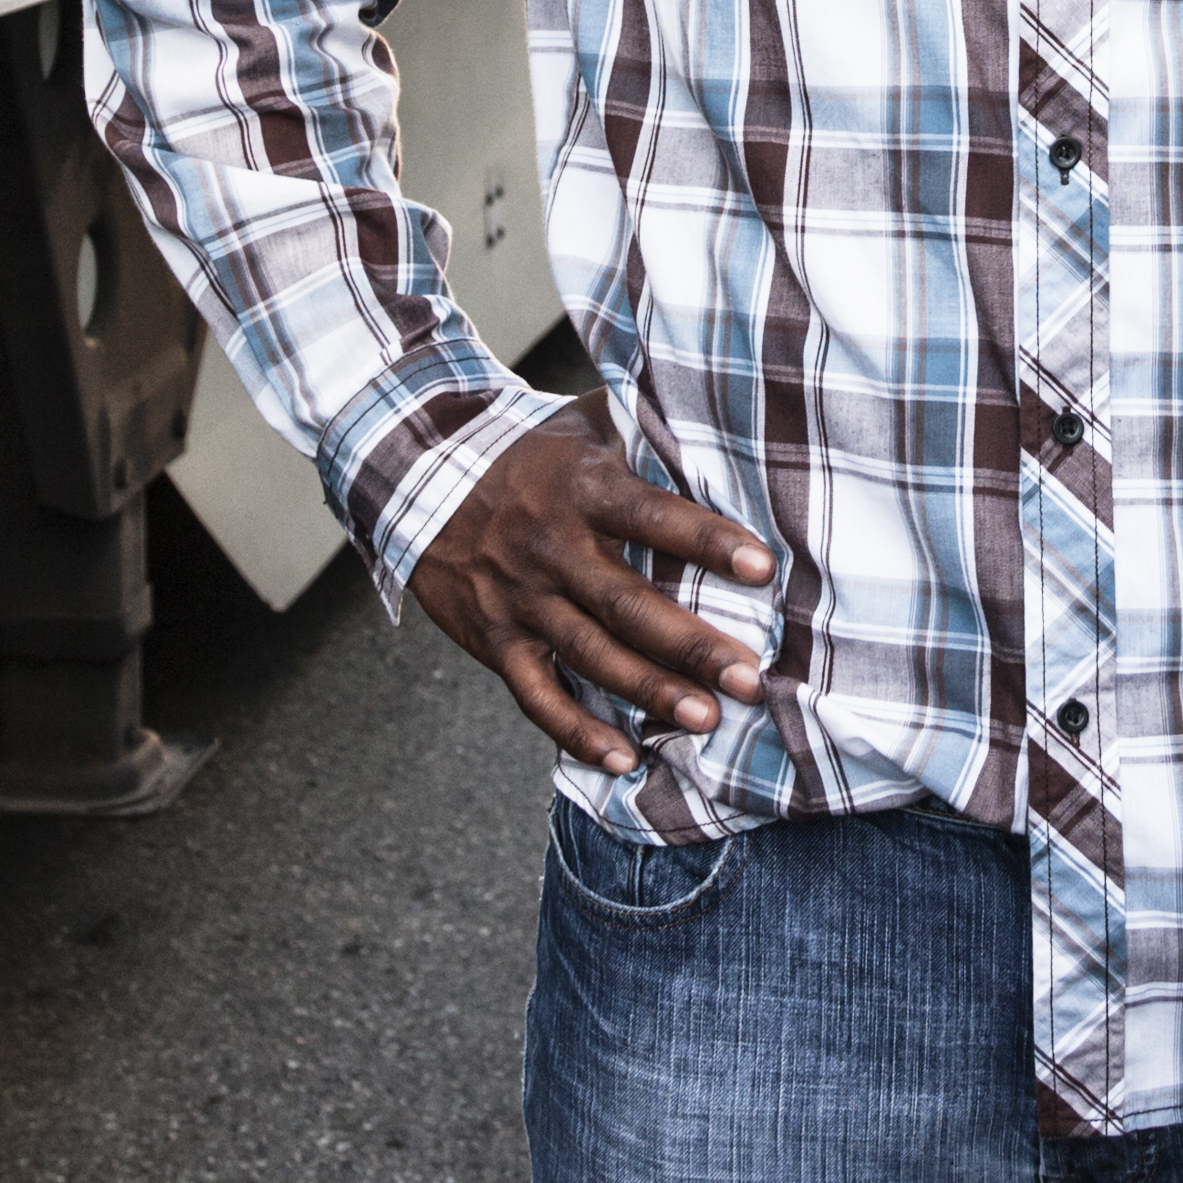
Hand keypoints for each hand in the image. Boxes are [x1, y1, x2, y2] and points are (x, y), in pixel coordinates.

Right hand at [410, 397, 773, 775]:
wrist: (419, 477)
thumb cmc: (529, 452)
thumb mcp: (583, 423)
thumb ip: (644, 429)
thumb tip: (722, 425)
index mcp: (582, 489)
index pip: (651, 516)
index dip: (706, 541)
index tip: (763, 568)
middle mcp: (551, 547)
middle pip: (627, 604)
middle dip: (691, 645)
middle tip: (748, 678)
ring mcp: (520, 599)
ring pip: (590, 656)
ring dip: (648, 692)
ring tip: (705, 719)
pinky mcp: (494, 641)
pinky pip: (536, 697)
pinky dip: (576, 732)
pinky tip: (622, 759)